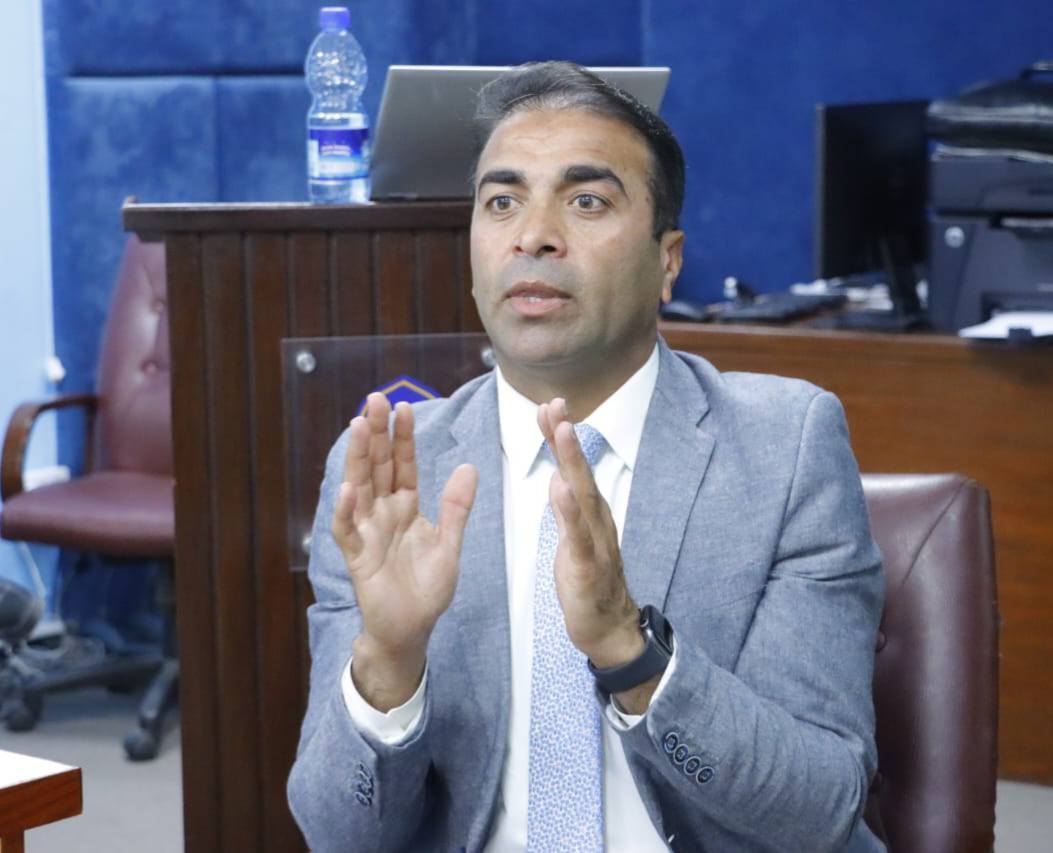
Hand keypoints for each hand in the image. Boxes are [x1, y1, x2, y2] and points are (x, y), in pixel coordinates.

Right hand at [333, 392, 476, 709]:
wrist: (411, 630)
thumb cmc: (427, 589)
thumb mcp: (450, 545)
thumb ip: (456, 508)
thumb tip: (469, 466)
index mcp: (406, 507)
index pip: (403, 464)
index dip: (402, 437)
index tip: (405, 406)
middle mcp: (383, 513)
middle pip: (377, 466)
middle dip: (375, 433)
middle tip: (375, 399)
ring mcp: (368, 532)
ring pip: (359, 487)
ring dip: (357, 458)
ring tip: (357, 426)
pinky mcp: (358, 557)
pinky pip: (348, 531)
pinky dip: (347, 511)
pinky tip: (349, 489)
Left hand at [537, 399, 643, 670]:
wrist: (610, 629)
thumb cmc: (590, 583)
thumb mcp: (574, 539)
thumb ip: (567, 508)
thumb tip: (559, 476)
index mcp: (590, 513)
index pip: (573, 469)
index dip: (560, 438)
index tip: (548, 407)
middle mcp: (597, 520)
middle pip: (580, 472)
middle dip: (566, 437)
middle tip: (555, 404)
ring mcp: (596, 541)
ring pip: (583, 494)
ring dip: (572, 461)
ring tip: (562, 430)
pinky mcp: (589, 566)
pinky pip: (578, 534)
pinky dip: (569, 510)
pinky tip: (559, 488)